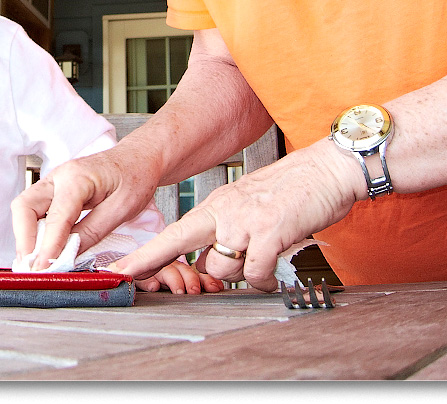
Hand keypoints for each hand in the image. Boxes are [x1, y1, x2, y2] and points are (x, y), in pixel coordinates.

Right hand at [11, 142, 162, 270]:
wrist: (140, 157)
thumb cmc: (136, 176)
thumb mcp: (123, 208)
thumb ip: (93, 231)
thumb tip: (69, 255)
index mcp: (77, 177)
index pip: (55, 217)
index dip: (47, 246)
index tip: (43, 269)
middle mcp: (59, 176)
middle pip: (25, 207)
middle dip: (24, 240)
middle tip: (30, 268)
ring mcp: (54, 182)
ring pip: (25, 209)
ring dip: (26, 237)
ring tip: (35, 263)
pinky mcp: (55, 191)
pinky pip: (35, 210)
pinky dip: (34, 231)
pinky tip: (42, 250)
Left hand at [109, 141, 361, 290]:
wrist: (328, 168)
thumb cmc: (293, 191)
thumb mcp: (249, 206)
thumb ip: (227, 231)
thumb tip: (211, 264)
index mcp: (216, 205)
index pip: (171, 235)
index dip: (143, 257)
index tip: (118, 272)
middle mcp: (224, 211)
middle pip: (192, 256)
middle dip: (189, 273)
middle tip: (184, 277)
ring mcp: (244, 221)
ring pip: (224, 269)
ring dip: (242, 273)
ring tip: (264, 255)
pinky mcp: (268, 231)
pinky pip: (254, 273)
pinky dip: (264, 278)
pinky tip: (274, 268)